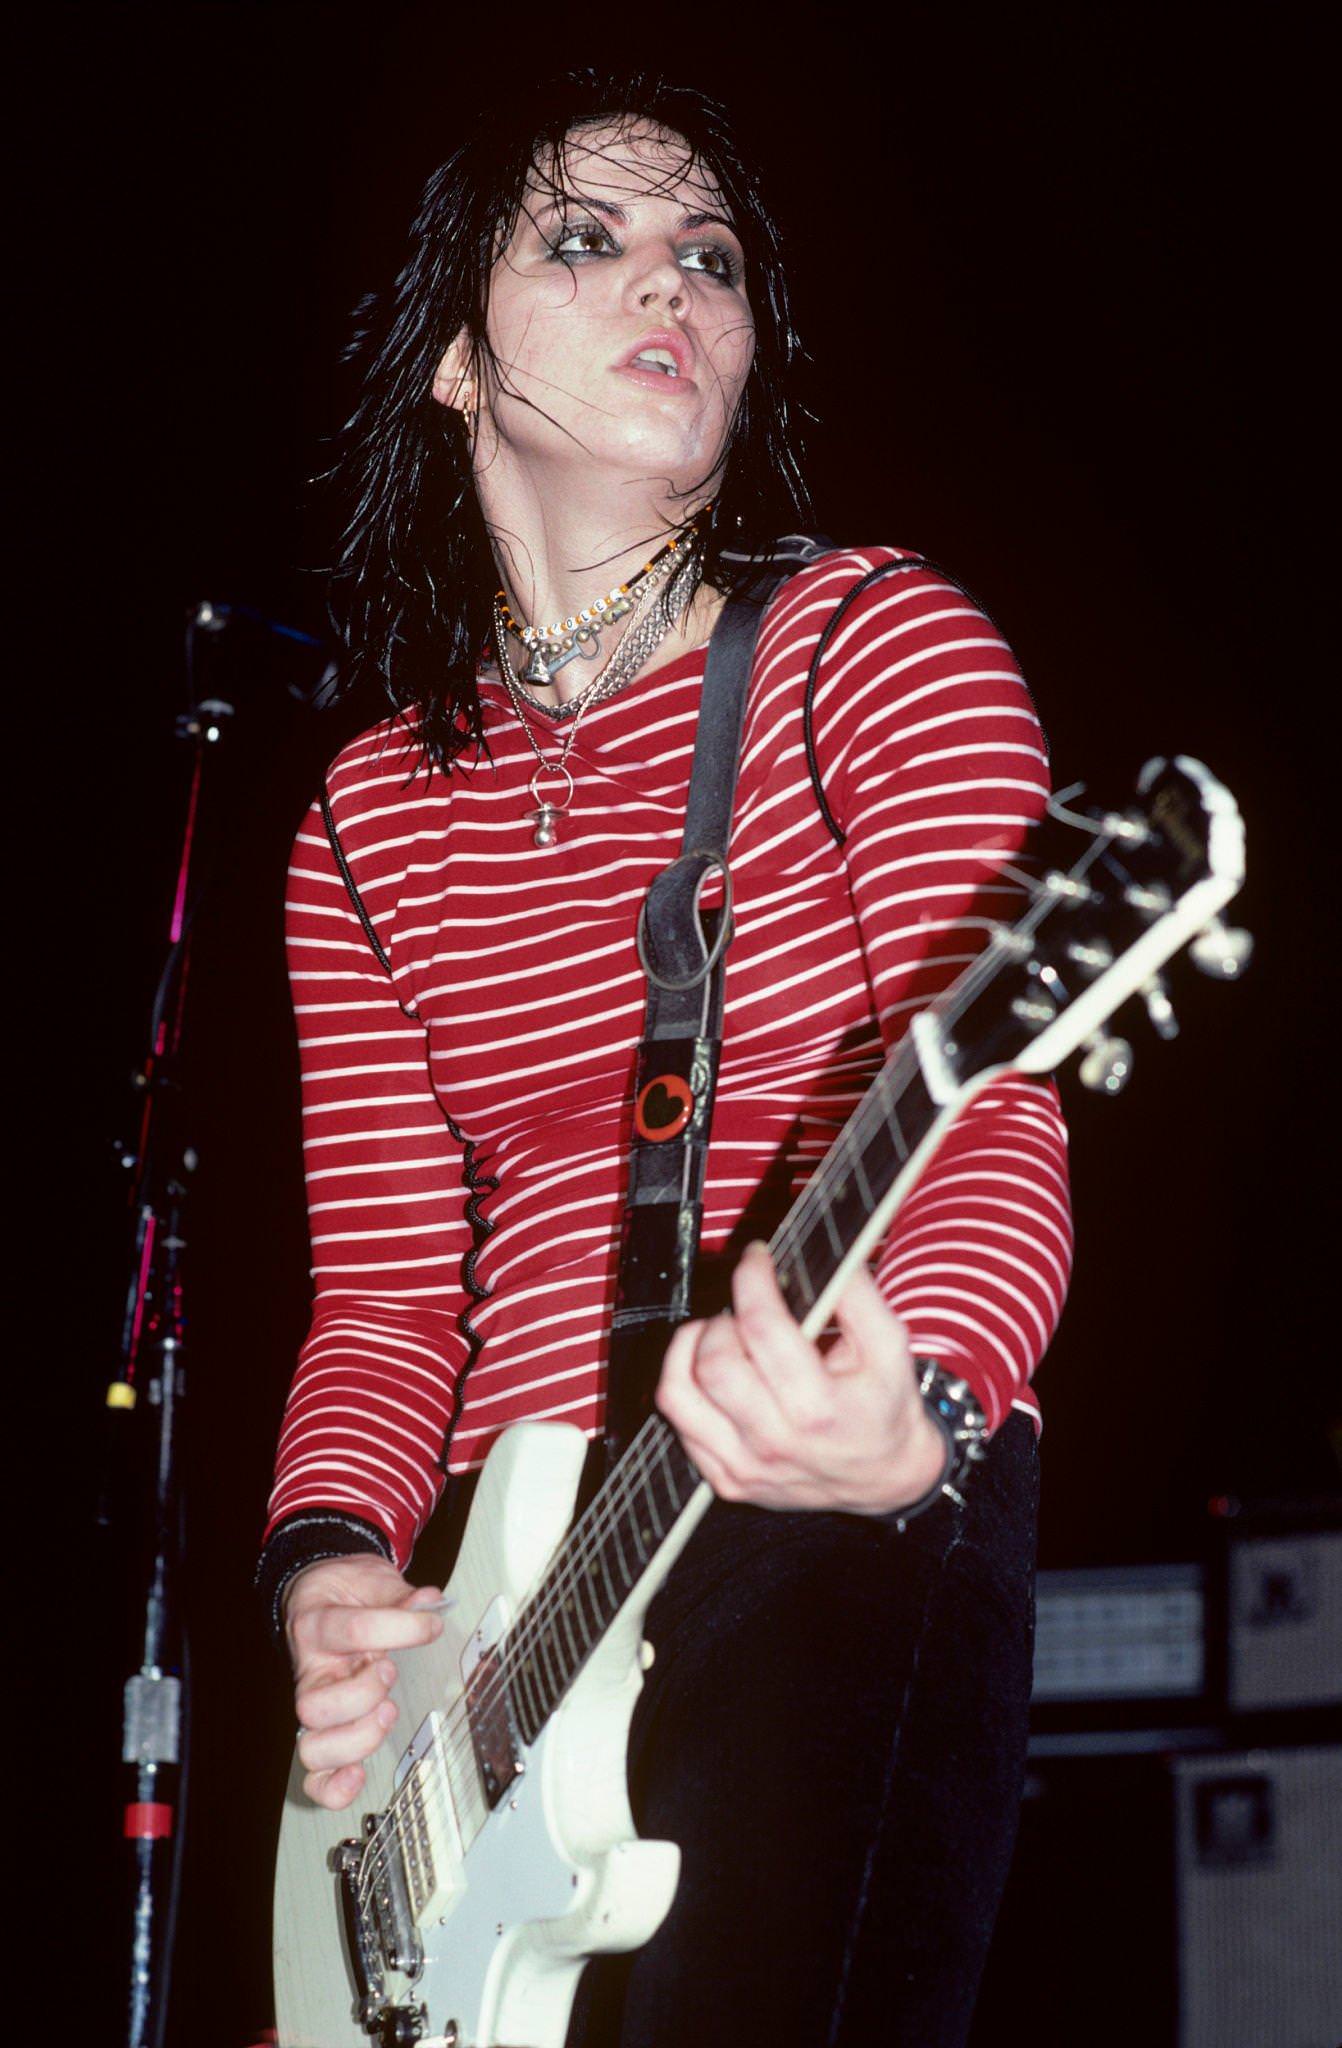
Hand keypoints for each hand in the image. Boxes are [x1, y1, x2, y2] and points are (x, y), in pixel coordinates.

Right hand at [283, 1553, 444, 1810]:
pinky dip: (333, 1787)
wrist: (317, 1595)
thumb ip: (399, 1593)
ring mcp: (314, 1705)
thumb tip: (431, 1601)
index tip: (432, 1623)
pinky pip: (313, 1776)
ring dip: (358, 1737)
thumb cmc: (345, 1592)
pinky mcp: (322, 1731)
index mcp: (318, 1624)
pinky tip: (360, 1775)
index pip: (354, 1629)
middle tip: (390, 1671)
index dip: (401, 1627)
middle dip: (363, 1695)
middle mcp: (310, 1670)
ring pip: (313, 1747)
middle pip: (314, 1705)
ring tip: (387, 1711)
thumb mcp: (370, 1579)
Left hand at [655, 1242, 948, 1515]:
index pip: (762, 1329)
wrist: (884, 1477)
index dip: (752, 1280)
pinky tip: (715, 1376)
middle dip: (723, 1321)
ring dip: (691, 1350)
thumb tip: (825, 1259)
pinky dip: (687, 1386)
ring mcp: (745, 1466)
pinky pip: (678, 1423)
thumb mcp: (890, 1348)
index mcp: (819, 1409)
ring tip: (720, 1339)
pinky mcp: (726, 1479)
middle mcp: (776, 1443)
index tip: (757, 1260)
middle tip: (744, 1314)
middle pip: (713, 1363)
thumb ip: (859, 1297)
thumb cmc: (883, 1410)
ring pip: (678, 1394)